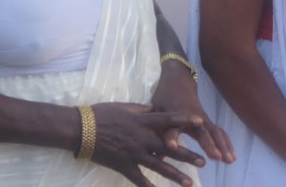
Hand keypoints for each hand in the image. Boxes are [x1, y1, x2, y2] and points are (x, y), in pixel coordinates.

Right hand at [89, 102, 209, 186]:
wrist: (81, 129)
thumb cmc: (103, 114)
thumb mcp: (126, 106)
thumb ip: (143, 110)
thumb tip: (156, 109)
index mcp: (144, 121)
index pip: (169, 119)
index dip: (185, 120)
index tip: (201, 122)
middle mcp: (143, 138)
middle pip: (170, 148)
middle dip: (187, 156)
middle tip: (204, 162)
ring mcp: (134, 153)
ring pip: (159, 166)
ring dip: (175, 175)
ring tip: (190, 182)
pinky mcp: (123, 165)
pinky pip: (138, 178)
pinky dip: (148, 186)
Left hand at [151, 63, 234, 163]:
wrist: (178, 81)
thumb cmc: (165, 99)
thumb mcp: (156, 113)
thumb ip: (157, 134)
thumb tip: (155, 157)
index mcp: (175, 116)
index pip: (171, 128)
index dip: (170, 137)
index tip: (172, 147)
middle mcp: (192, 118)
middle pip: (202, 131)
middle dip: (209, 144)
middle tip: (216, 157)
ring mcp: (203, 119)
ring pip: (215, 133)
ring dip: (224, 146)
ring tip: (230, 160)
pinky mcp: (208, 122)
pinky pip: (219, 133)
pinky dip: (226, 144)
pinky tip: (232, 157)